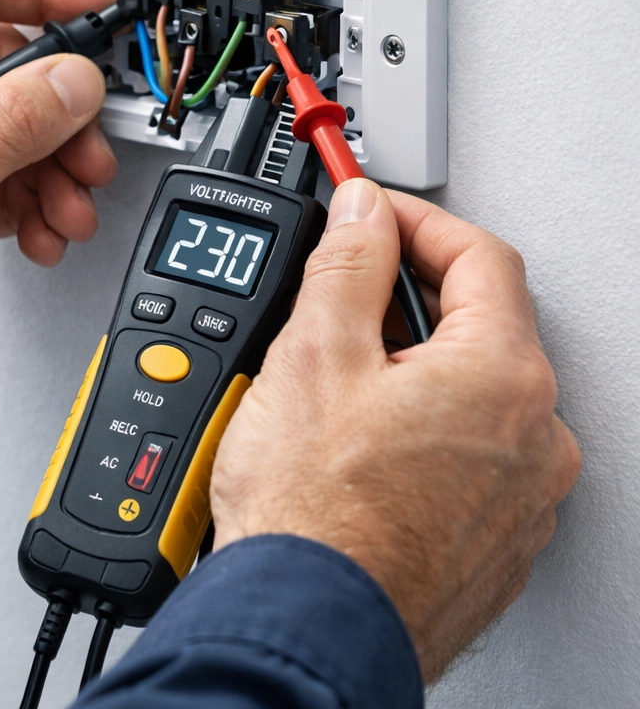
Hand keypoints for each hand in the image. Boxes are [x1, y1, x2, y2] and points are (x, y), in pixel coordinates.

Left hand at [0, 0, 117, 447]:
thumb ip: (9, 124)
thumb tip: (73, 82)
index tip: (94, 10)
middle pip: (13, 69)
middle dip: (61, 115)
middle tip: (86, 149)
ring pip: (23, 131)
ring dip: (58, 170)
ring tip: (67, 207)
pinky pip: (14, 182)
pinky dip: (39, 207)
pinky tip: (41, 233)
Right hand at [210, 178, 579, 681]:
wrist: (310, 630)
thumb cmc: (316, 517)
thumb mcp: (314, 355)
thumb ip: (347, 265)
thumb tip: (363, 215)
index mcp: (503, 378)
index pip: (478, 257)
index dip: (416, 220)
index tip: (372, 213)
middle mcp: (533, 437)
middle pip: (480, 323)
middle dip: (408, 292)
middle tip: (344, 288)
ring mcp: (518, 495)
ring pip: (470, 392)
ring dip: (411, 362)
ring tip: (338, 373)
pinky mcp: (490, 537)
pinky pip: (466, 452)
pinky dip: (420, 425)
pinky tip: (360, 439)